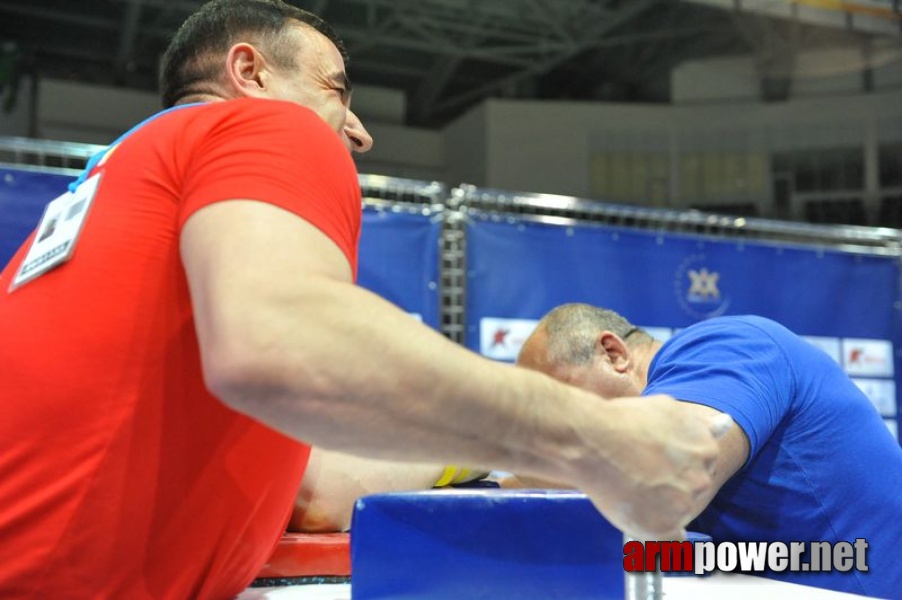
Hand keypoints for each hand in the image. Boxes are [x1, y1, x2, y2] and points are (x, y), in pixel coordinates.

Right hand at [570, 394, 728, 539]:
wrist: (592, 440)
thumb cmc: (622, 421)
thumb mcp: (666, 409)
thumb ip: (697, 425)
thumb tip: (725, 424)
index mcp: (707, 449)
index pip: (701, 466)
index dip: (675, 466)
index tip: (655, 464)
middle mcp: (702, 478)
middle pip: (691, 490)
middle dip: (671, 486)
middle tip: (640, 475)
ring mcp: (684, 504)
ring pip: (678, 513)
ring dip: (661, 508)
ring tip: (631, 490)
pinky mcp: (664, 526)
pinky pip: (670, 540)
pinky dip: (657, 534)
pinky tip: (640, 520)